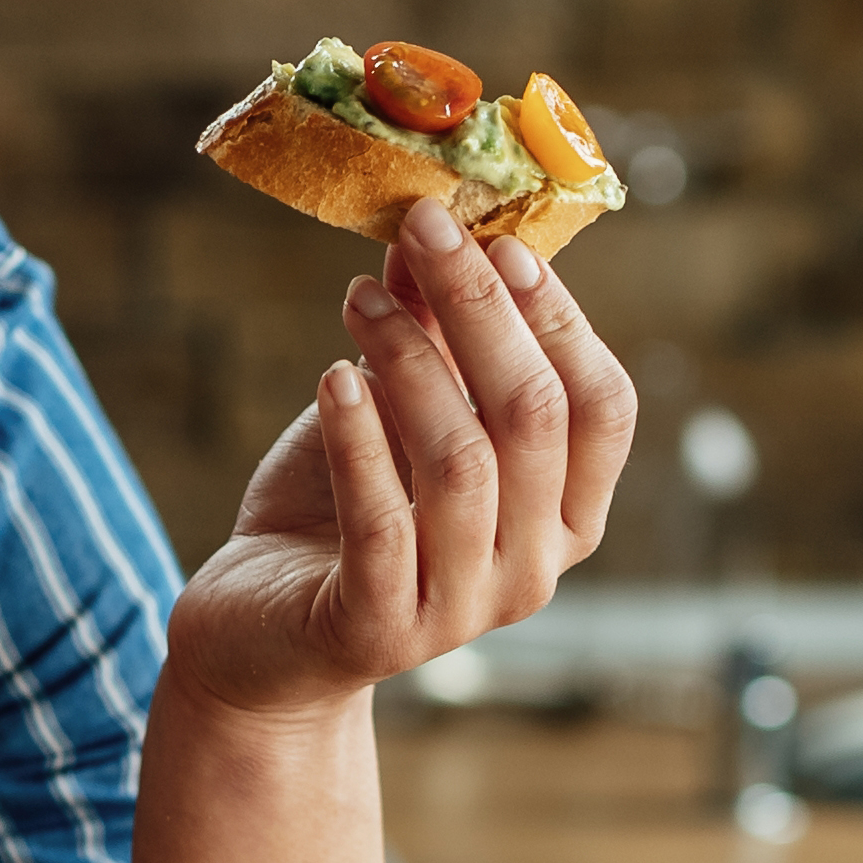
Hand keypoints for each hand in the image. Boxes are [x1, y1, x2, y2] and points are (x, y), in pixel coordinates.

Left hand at [167, 201, 636, 722]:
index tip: (499, 242)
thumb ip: (431, 334)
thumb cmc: (340, 515)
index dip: (559, 318)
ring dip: (410, 359)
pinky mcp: (380, 632)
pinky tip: (333, 377)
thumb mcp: (397, 415)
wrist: (259, 635)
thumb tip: (435, 227)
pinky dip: (359, 438)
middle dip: (480, 310)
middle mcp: (534, 570)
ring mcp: (462, 609)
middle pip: (535, 419)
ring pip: (462, 462)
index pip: (603, 408)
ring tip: (357, 298)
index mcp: (567, 516)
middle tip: (425, 231)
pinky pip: (382, 521)